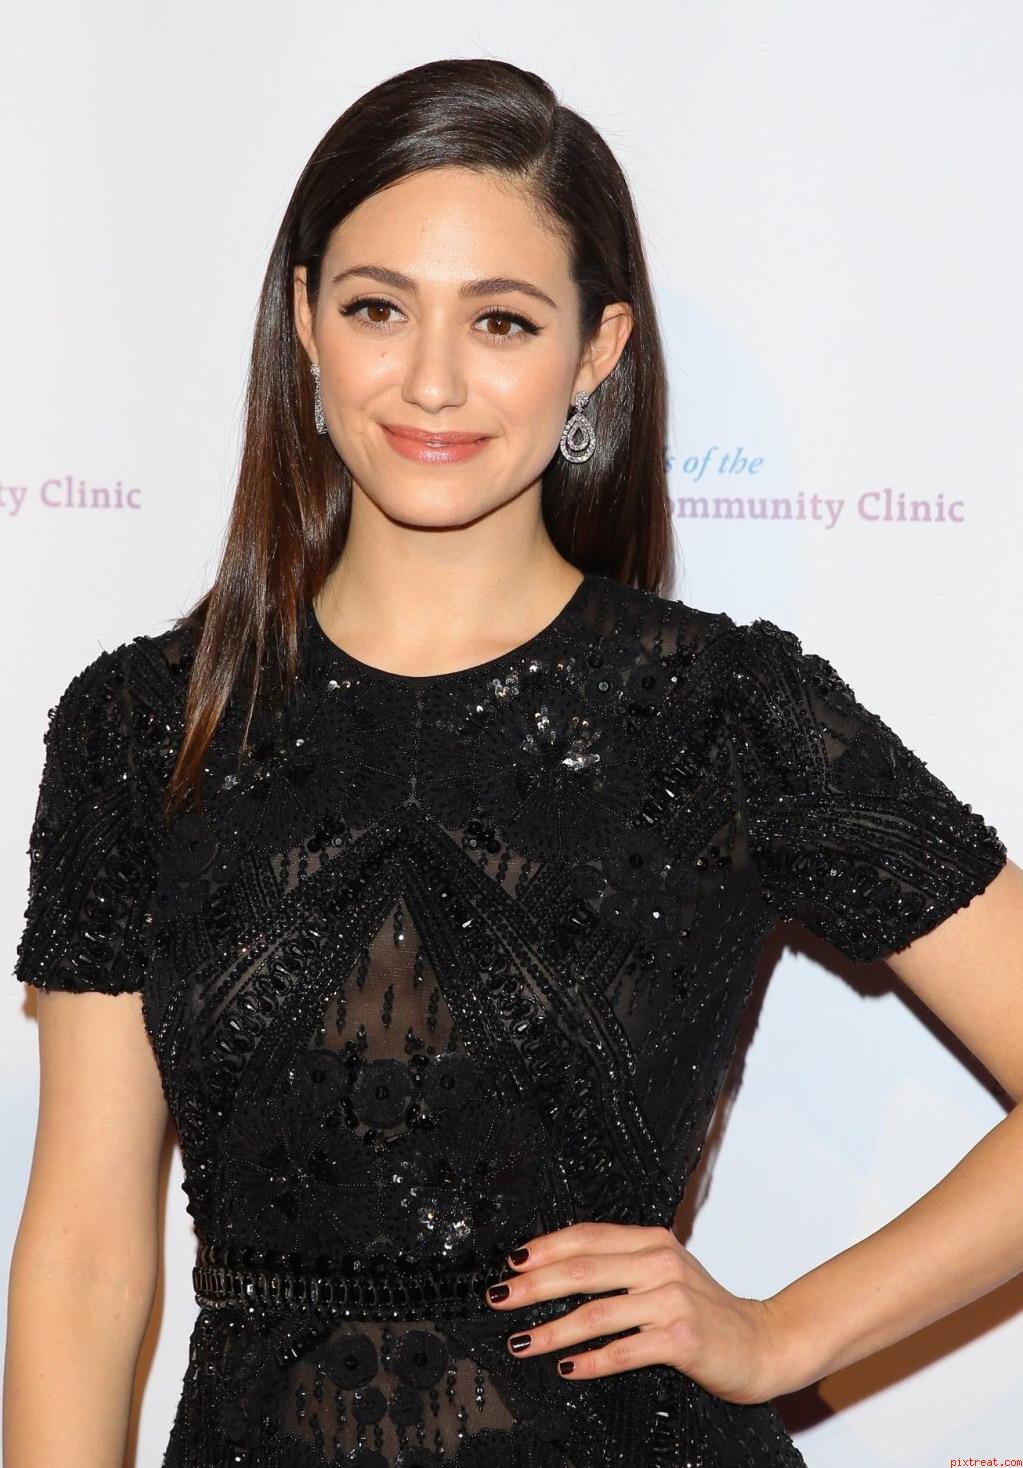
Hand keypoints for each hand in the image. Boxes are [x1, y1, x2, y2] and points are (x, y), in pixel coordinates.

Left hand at [483, 1221, 787, 1405]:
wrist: (763, 1342)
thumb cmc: (707, 1311)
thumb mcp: (666, 1273)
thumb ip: (623, 1265)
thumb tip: (559, 1270)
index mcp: (653, 1240)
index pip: (587, 1235)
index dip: (545, 1248)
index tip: (511, 1263)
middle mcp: (661, 1263)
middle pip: (583, 1268)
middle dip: (534, 1285)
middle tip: (500, 1298)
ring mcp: (672, 1300)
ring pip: (596, 1312)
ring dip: (552, 1330)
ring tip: (522, 1341)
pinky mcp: (682, 1338)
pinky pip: (624, 1350)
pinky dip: (591, 1360)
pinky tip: (568, 1368)